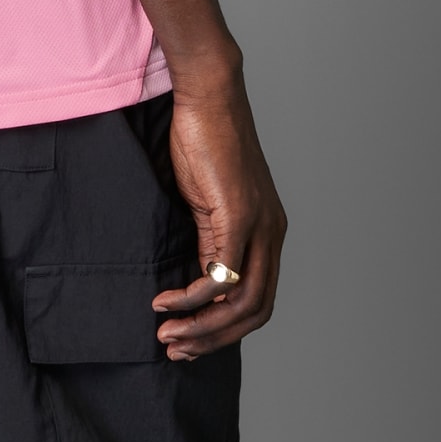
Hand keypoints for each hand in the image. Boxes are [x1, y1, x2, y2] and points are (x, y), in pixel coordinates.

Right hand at [151, 73, 286, 359]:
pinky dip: (193, 297)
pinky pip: (220, 276)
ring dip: (202, 327)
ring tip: (168, 333)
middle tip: (176, 347)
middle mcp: (273, 235)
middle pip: (255, 314)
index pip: (257, 300)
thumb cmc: (203, 137)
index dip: (225, 328)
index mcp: (269, 231)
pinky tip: (167, 300)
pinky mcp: (239, 218)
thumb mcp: (206, 198)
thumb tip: (195, 274)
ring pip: (242, 304)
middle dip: (214, 339)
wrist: (208, 94)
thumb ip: (208, 236)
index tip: (188, 338)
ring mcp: (259, 228)